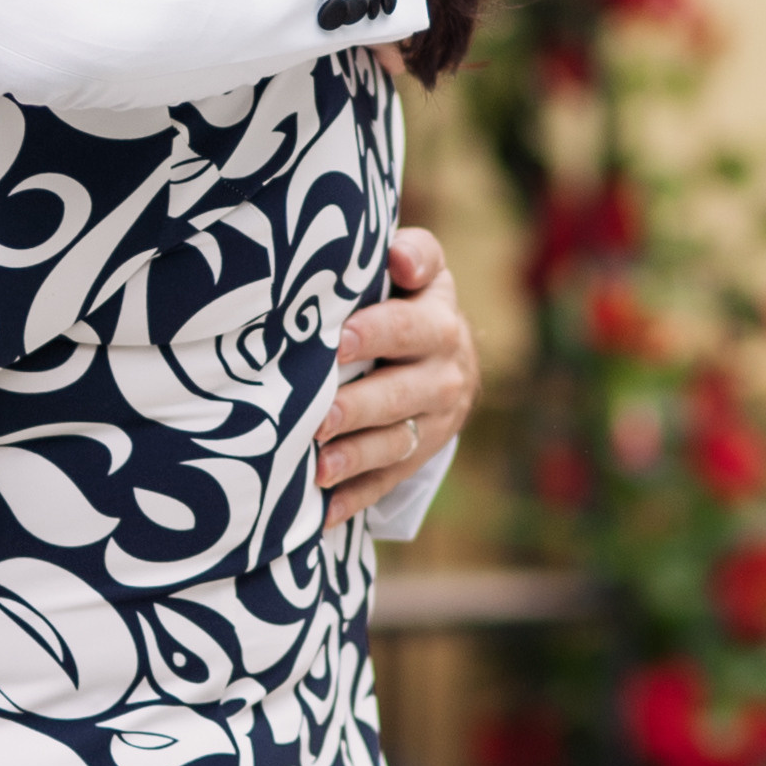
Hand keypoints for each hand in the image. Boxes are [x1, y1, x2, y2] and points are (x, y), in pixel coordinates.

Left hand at [315, 226, 479, 527]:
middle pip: (405, 393)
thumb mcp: (421, 270)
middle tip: (320, 416)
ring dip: (356, 457)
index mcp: (439, 322)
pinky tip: (321, 512)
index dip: (379, 333)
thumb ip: (413, 254)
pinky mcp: (417, 456)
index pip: (413, 327)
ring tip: (318, 467)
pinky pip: (388, 481)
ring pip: (397, 442)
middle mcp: (444, 374)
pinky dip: (354, 498)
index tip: (340, 340)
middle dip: (361, 405)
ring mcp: (433, 421)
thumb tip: (398, 258)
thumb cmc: (409, 297)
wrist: (447, 355)